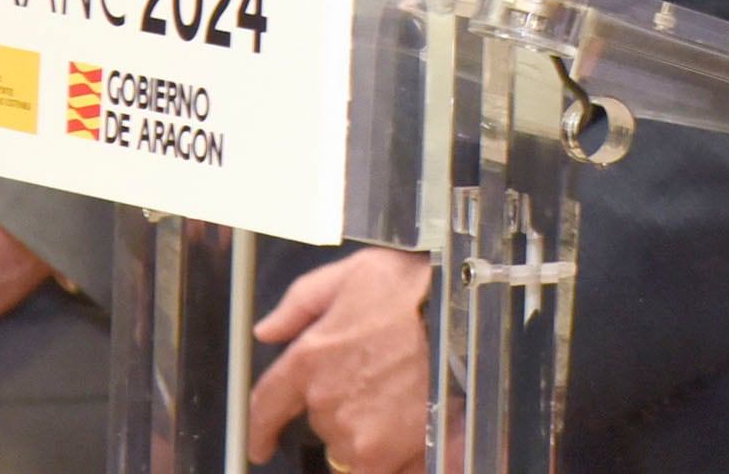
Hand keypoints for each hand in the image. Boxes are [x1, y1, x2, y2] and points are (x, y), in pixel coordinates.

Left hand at [248, 247, 430, 471]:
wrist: (468, 312)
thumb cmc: (417, 288)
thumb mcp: (354, 273)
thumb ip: (301, 302)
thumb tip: (267, 330)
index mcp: (310, 359)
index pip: (266, 406)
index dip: (259, 430)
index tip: (260, 444)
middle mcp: (327, 402)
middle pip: (322, 425)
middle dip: (345, 410)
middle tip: (381, 381)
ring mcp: (358, 433)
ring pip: (353, 446)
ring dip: (371, 431)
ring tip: (405, 398)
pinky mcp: (390, 454)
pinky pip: (382, 466)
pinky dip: (396, 453)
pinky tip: (415, 426)